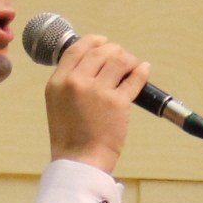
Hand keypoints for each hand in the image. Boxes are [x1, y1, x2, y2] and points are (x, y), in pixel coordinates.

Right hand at [45, 31, 147, 173]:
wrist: (80, 160)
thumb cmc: (71, 137)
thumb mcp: (58, 104)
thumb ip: (69, 83)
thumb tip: (90, 66)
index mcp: (58, 81)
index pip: (76, 49)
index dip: (93, 42)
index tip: (104, 43)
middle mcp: (76, 82)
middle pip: (100, 51)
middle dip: (114, 51)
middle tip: (122, 58)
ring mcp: (97, 91)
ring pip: (119, 60)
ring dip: (129, 60)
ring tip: (133, 66)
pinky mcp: (117, 102)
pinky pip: (134, 78)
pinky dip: (142, 71)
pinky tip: (144, 70)